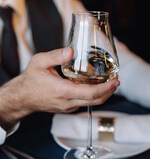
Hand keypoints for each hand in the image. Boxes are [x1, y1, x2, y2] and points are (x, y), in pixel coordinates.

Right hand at [0, 47, 119, 129]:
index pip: (90, 93)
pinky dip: (94, 96)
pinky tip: (95, 86)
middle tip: (117, 80)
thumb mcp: (39, 62)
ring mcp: (68, 107)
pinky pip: (84, 103)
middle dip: (109, 91)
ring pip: (91, 104)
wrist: (23, 97)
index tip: (115, 81)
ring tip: (110, 83)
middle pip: (95, 101)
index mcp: (62, 91)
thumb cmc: (30, 80)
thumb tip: (72, 51)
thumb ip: (55, 56)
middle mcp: (67, 102)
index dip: (106, 88)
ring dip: (103, 94)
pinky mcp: (67, 108)